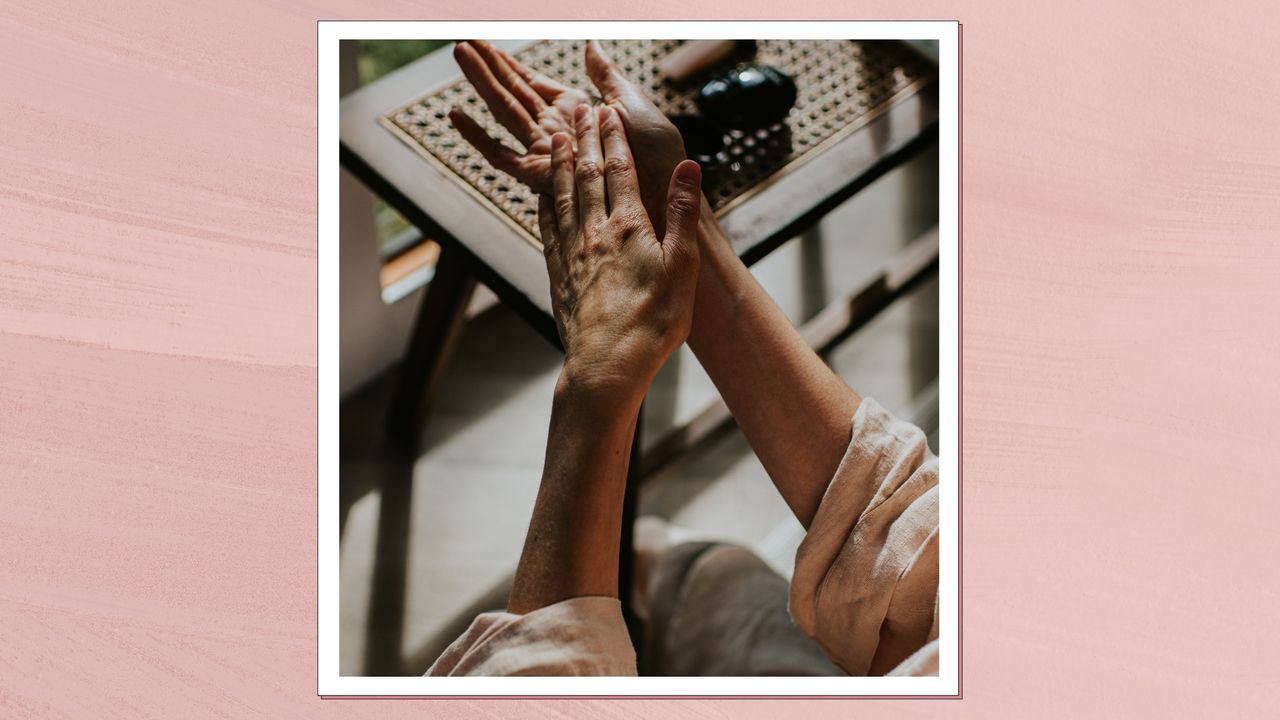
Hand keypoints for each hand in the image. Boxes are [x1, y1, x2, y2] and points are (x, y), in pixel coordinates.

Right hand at [451, 40, 686, 232]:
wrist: (664, 191)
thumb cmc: (657, 154)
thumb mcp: (630, 101)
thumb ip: (605, 74)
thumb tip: (591, 43)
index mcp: (577, 112)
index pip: (533, 84)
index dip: (510, 64)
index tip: (486, 44)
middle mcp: (557, 131)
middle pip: (512, 92)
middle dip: (487, 66)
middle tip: (461, 42)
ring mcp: (546, 152)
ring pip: (503, 110)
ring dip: (480, 81)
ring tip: (459, 53)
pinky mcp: (539, 176)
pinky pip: (500, 156)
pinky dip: (476, 136)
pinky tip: (456, 114)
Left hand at [538, 104, 701, 396]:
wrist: (607, 364)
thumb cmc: (652, 322)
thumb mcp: (682, 267)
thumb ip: (681, 214)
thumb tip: (689, 167)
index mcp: (628, 228)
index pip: (619, 171)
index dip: (613, 139)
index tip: (608, 111)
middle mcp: (594, 233)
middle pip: (586, 176)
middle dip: (584, 139)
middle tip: (579, 109)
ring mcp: (572, 254)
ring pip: (561, 196)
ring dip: (559, 164)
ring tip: (554, 138)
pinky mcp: (559, 276)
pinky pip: (547, 229)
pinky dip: (543, 204)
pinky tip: (539, 195)